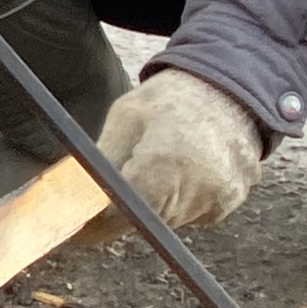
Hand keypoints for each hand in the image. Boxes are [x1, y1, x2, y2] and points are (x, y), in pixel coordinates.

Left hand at [97, 68, 264, 228]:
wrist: (229, 85)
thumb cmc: (170, 98)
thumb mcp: (125, 119)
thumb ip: (100, 165)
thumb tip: (76, 202)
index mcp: (165, 164)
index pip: (120, 217)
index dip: (96, 222)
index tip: (81, 221)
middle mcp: (198, 189)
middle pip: (144, 222)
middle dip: (126, 206)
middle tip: (126, 172)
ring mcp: (220, 198)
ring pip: (167, 219)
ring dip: (155, 200)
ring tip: (161, 159)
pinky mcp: (231, 202)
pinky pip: (191, 213)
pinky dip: (181, 197)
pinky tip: (185, 166)